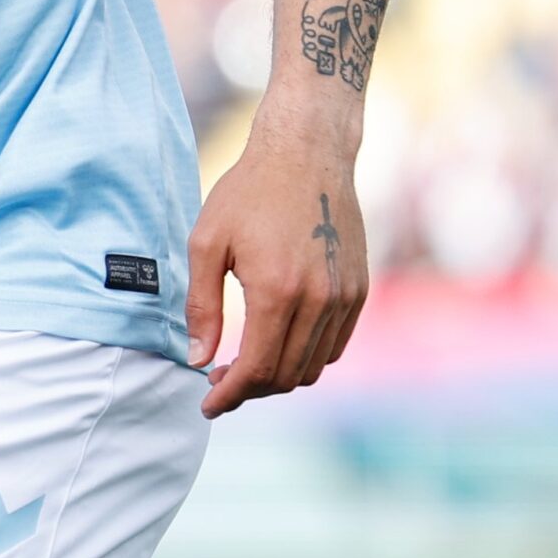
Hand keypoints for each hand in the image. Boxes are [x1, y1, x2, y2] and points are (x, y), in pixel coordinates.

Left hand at [184, 123, 367, 417]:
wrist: (307, 153)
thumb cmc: (248, 192)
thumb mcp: (207, 243)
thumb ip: (202, 306)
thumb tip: (198, 359)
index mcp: (277, 291)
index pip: (257, 369)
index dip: (230, 395)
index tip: (208, 404)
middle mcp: (319, 300)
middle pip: (287, 376)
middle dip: (250, 389)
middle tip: (219, 381)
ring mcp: (345, 297)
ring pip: (314, 366)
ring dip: (279, 377)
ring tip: (245, 364)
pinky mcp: (359, 290)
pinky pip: (335, 346)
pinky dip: (307, 357)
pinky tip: (278, 343)